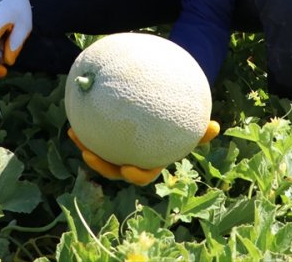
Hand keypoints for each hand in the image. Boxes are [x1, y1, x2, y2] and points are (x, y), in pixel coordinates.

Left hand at [67, 121, 219, 185]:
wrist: (161, 118)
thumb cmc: (178, 124)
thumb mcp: (190, 128)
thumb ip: (201, 131)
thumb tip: (217, 126)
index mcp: (150, 161)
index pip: (143, 174)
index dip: (135, 174)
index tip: (127, 168)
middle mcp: (132, 159)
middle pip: (115, 170)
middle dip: (101, 166)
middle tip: (90, 155)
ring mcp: (117, 151)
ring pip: (100, 154)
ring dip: (86, 147)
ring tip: (75, 134)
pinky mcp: (106, 140)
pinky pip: (94, 137)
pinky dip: (84, 130)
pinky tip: (75, 117)